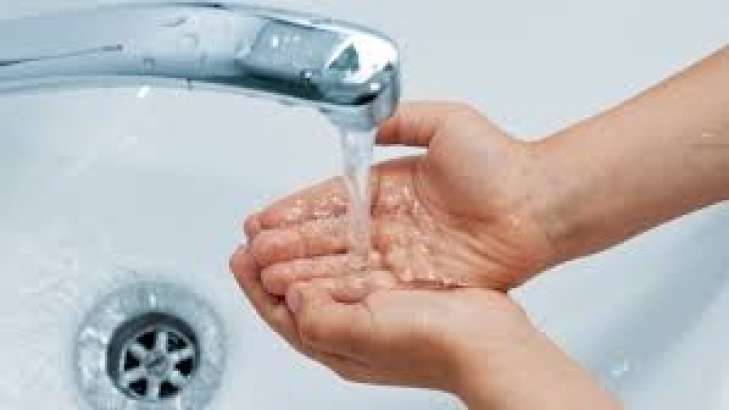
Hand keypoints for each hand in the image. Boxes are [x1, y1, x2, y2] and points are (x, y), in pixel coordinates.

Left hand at [230, 247, 620, 408]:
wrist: (489, 343)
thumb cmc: (433, 343)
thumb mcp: (364, 333)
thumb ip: (319, 318)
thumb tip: (293, 297)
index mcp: (336, 343)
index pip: (279, 313)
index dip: (253, 285)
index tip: (238, 254)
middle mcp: (350, 331)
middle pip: (297, 295)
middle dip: (274, 266)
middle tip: (255, 238)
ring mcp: (374, 314)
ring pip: (324, 279)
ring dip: (303, 255)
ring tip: (286, 230)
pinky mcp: (396, 295)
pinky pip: (354, 270)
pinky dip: (338, 252)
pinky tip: (338, 236)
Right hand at [243, 102, 555, 294]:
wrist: (537, 203)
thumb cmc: (500, 162)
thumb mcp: (446, 123)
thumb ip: (402, 122)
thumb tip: (369, 124)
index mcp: (391, 187)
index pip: (332, 201)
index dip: (296, 211)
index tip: (264, 219)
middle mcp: (391, 224)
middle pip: (329, 238)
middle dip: (288, 245)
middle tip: (252, 252)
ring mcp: (403, 254)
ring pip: (342, 265)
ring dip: (303, 271)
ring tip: (265, 276)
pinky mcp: (418, 280)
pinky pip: (370, 286)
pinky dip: (336, 290)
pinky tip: (306, 293)